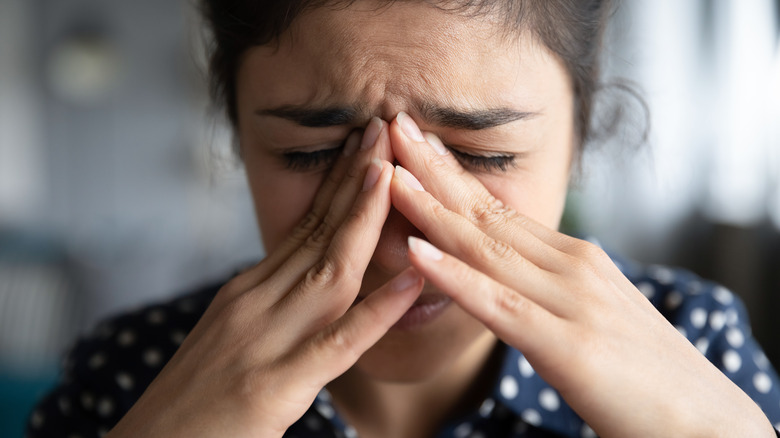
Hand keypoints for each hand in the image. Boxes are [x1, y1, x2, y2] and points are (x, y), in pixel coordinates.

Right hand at [107, 119, 422, 437]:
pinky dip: (377, 310)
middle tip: (385, 129)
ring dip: (363, 219)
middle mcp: (255, 303)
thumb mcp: (231, 337)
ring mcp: (264, 341)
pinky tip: (411, 280)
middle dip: (356, 180)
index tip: (366, 144)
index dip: (340, 183)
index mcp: (248, 292)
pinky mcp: (274, 385)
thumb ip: (270, 305)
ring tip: (393, 173)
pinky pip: (338, 342)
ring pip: (328, 270)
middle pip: (317, 232)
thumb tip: (309, 277)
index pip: (304, 226)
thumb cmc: (194, 401)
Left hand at [387, 115, 774, 436]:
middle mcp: (571, 267)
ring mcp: (570, 301)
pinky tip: (415, 250)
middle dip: (433, 170)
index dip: (453, 177)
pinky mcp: (568, 345)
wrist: (707, 422)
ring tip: (389, 174)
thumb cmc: (644, 374)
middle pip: (487, 214)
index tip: (417, 145)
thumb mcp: (592, 314)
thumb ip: (550, 290)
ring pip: (485, 247)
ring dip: (430, 208)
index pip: (500, 210)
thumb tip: (508, 274)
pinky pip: (498, 303)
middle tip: (392, 127)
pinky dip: (454, 275)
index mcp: (574, 260)